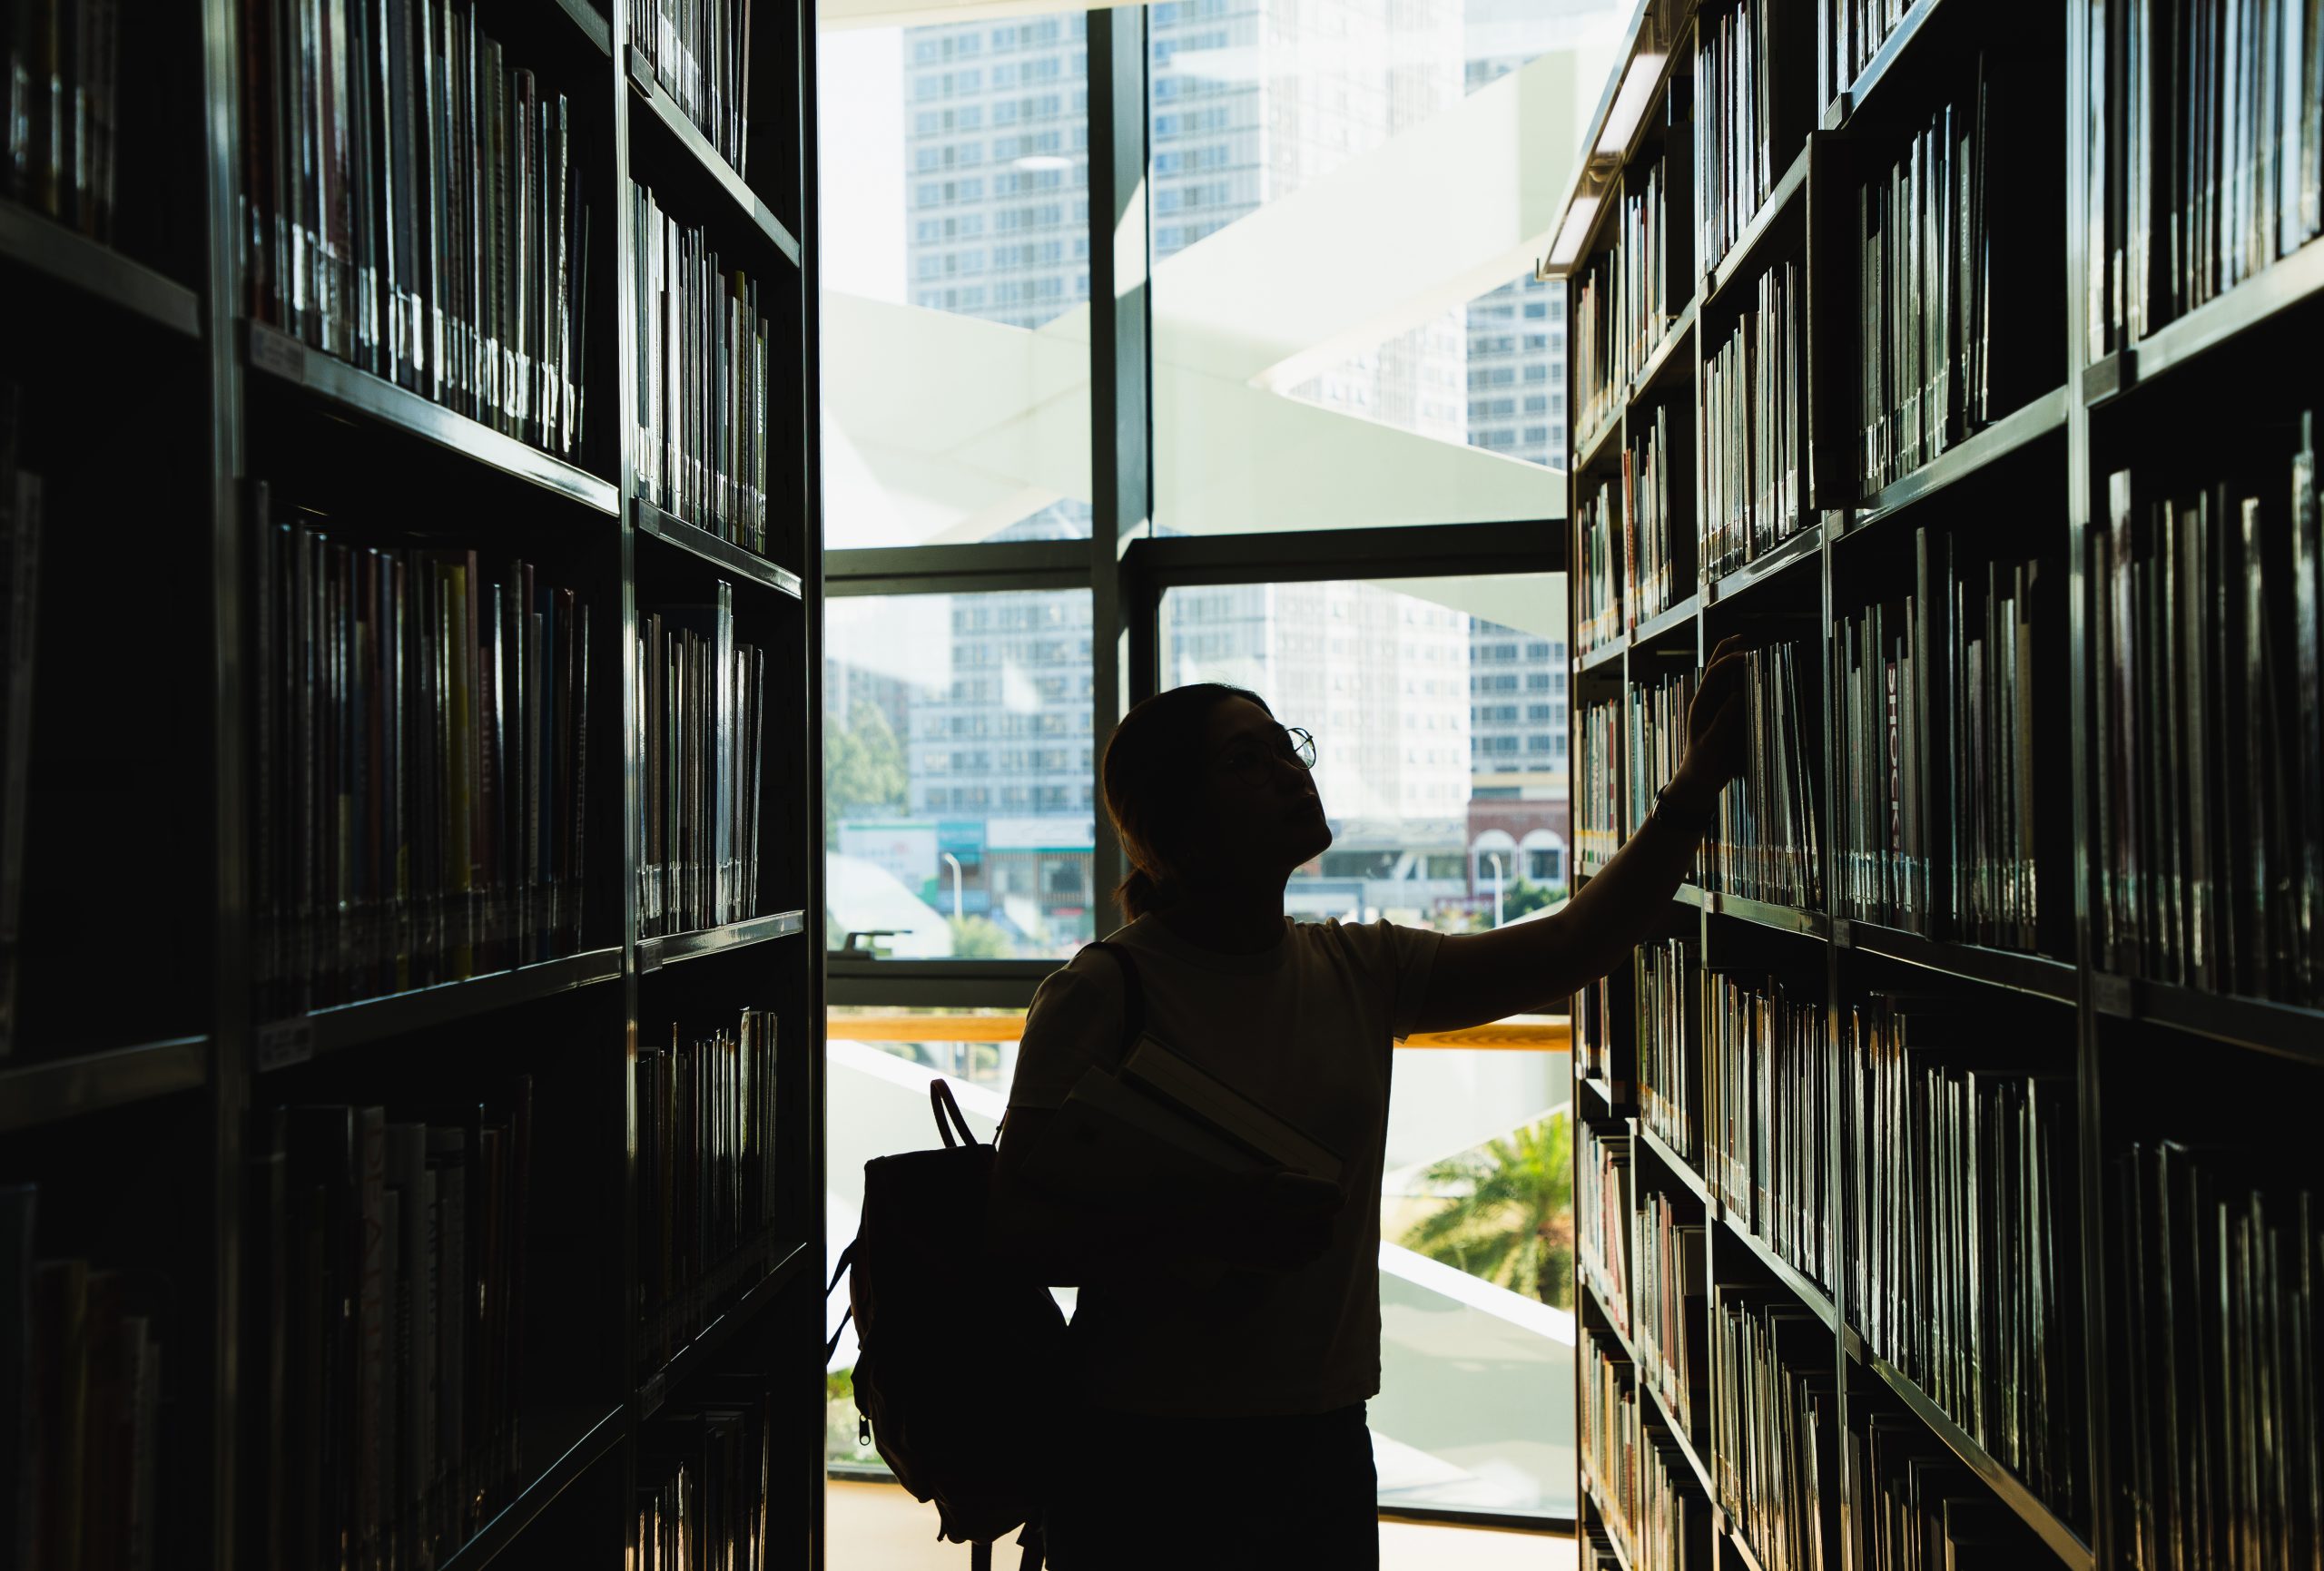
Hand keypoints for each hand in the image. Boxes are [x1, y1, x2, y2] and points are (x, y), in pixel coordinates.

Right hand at [1210, 1170, 1343, 1273]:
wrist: (1205, 1231)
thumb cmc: (1226, 1201)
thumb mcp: (1250, 1179)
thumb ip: (1278, 1172)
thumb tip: (1304, 1172)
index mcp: (1282, 1216)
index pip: (1322, 1213)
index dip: (1337, 1205)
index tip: (1343, 1196)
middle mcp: (1284, 1239)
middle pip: (1322, 1237)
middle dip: (1330, 1226)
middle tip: (1327, 1216)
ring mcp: (1278, 1255)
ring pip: (1313, 1253)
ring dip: (1319, 1242)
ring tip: (1317, 1232)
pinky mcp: (1270, 1266)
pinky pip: (1298, 1265)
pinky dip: (1305, 1256)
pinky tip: (1301, 1247)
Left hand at [1679, 635, 1749, 796]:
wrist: (1700, 781)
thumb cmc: (1702, 764)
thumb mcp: (1711, 744)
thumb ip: (1723, 721)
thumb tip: (1737, 695)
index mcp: (1701, 704)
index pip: (1714, 674)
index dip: (1729, 660)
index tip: (1748, 655)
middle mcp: (1708, 701)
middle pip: (1716, 669)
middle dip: (1727, 652)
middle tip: (1743, 637)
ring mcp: (1717, 708)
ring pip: (1726, 679)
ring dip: (1737, 664)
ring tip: (1751, 650)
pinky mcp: (1726, 716)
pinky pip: (1736, 694)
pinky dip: (1744, 682)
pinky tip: (1756, 677)